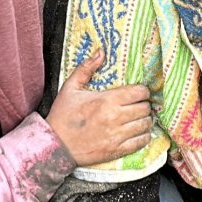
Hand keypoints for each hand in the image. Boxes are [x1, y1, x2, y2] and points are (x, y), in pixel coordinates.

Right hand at [47, 50, 153, 166]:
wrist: (55, 145)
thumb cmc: (62, 116)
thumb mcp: (70, 88)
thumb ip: (86, 68)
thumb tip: (101, 51)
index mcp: (106, 100)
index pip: (139, 92)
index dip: (142, 91)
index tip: (137, 92)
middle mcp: (115, 117)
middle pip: (145, 108)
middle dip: (144, 105)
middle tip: (138, 105)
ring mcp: (117, 135)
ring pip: (145, 124)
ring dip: (144, 120)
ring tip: (138, 118)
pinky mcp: (117, 150)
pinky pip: (141, 142)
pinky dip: (143, 136)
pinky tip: (138, 132)